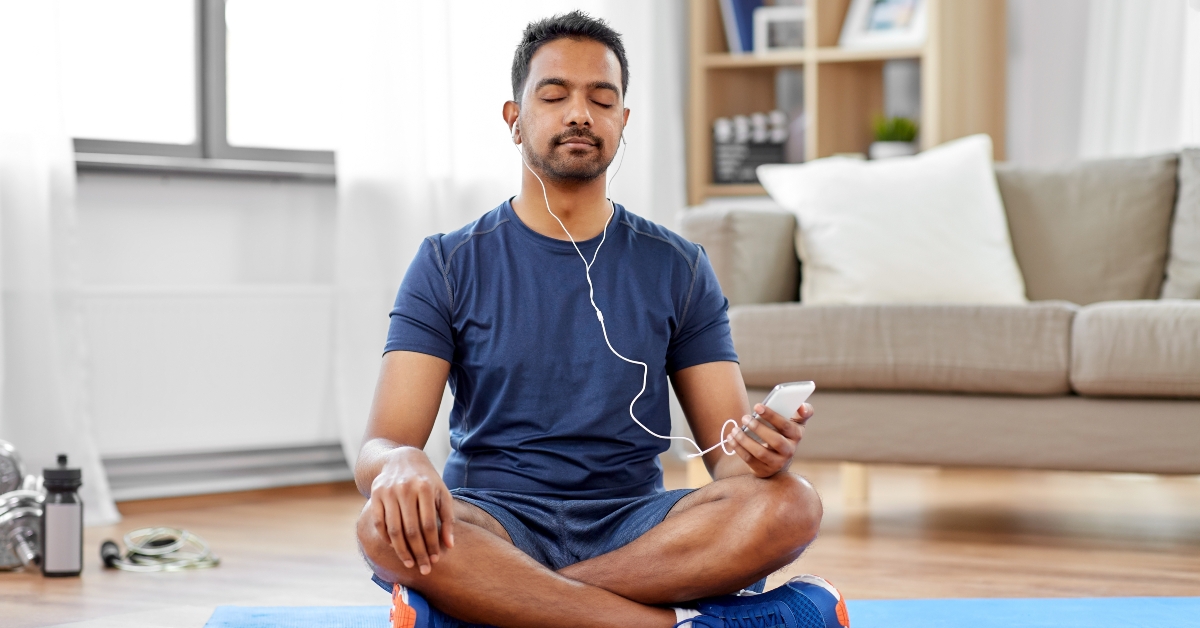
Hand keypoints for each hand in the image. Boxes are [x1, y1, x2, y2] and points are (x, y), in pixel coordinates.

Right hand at [364, 447, 454, 574]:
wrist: (401, 458)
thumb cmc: (427, 480)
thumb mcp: (442, 493)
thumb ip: (447, 518)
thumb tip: (449, 546)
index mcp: (426, 487)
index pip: (428, 524)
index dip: (432, 544)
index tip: (436, 560)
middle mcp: (406, 488)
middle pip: (411, 530)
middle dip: (418, 552)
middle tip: (424, 569)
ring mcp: (388, 491)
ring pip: (394, 529)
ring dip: (402, 551)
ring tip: (409, 563)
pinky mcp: (375, 494)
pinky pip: (380, 523)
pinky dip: (387, 538)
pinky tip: (395, 548)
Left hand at [729, 402, 813, 476]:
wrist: (778, 456)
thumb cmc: (784, 432)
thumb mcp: (795, 421)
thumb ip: (803, 411)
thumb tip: (802, 406)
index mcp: (796, 435)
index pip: (786, 425)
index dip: (771, 415)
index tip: (757, 406)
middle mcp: (789, 451)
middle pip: (775, 440)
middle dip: (758, 428)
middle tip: (745, 417)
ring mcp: (777, 463)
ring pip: (760, 452)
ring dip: (745, 440)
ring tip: (735, 430)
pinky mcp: (764, 470)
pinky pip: (750, 460)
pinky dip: (738, 448)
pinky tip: (731, 438)